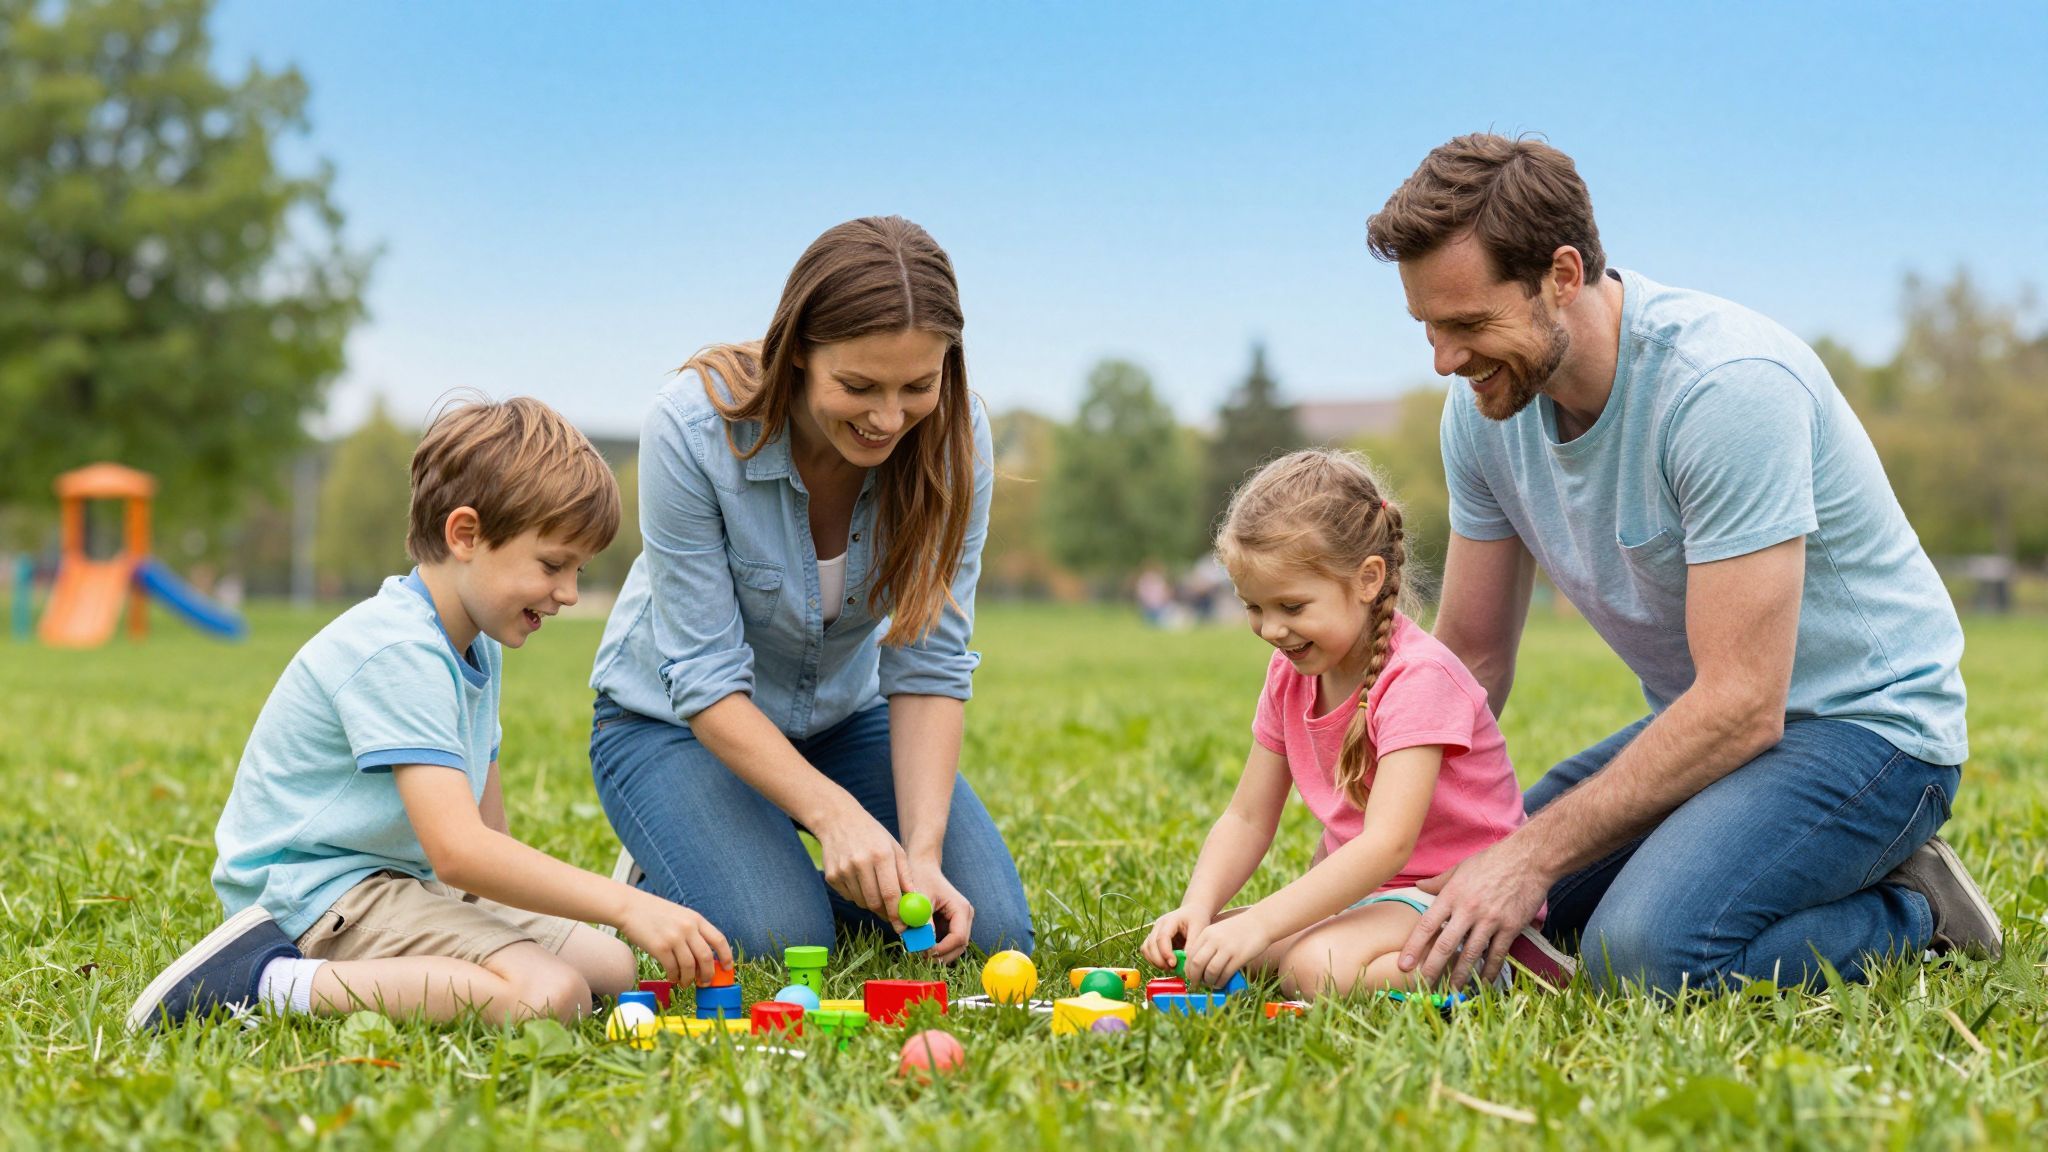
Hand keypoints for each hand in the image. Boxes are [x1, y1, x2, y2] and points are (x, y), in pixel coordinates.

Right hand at [617, 891, 732, 985]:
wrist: (630, 907)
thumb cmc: (655, 913)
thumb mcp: (681, 915)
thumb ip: (693, 931)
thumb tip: (703, 957)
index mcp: (696, 919)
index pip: (719, 940)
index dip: (727, 956)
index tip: (728, 968)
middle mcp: (688, 928)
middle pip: (706, 957)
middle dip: (708, 974)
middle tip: (704, 982)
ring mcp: (674, 937)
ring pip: (690, 966)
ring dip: (689, 979)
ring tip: (685, 983)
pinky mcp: (660, 947)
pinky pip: (673, 969)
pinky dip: (675, 977)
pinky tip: (673, 978)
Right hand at [815, 802, 916, 927]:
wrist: (838, 820)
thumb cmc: (872, 835)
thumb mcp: (894, 848)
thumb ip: (905, 874)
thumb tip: (913, 899)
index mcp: (880, 855)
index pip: (890, 894)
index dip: (896, 914)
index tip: (903, 926)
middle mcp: (860, 863)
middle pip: (874, 902)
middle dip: (885, 913)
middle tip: (891, 915)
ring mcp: (843, 870)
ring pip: (861, 902)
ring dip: (872, 902)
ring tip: (875, 888)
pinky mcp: (831, 876)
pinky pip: (849, 896)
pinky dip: (858, 895)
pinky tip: (860, 880)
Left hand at [906, 859, 974, 962]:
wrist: (922, 868)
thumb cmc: (921, 879)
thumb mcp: (921, 899)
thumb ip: (924, 922)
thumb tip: (924, 945)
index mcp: (961, 909)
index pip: (958, 938)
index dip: (942, 949)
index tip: (924, 953)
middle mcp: (965, 916)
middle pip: (960, 946)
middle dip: (942, 954)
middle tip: (921, 957)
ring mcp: (960, 921)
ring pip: (954, 947)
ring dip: (939, 952)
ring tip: (919, 951)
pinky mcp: (952, 924)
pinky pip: (947, 942)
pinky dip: (937, 947)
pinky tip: (922, 944)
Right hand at [1142, 904, 1210, 970]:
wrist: (1193, 911)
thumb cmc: (1197, 919)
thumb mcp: (1200, 929)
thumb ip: (1192, 945)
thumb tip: (1185, 963)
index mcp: (1170, 920)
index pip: (1162, 937)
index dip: (1165, 952)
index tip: (1174, 964)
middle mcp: (1158, 925)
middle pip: (1151, 944)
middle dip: (1159, 960)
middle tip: (1172, 969)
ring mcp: (1154, 931)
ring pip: (1146, 948)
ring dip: (1154, 961)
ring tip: (1169, 968)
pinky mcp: (1154, 938)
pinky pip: (1147, 951)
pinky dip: (1153, 960)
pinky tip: (1165, 964)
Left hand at [1184, 907, 1272, 989]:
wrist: (1260, 922)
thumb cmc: (1239, 929)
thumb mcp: (1218, 931)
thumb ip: (1208, 945)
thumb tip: (1198, 967)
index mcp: (1207, 933)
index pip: (1190, 954)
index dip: (1188, 969)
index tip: (1190, 976)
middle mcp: (1214, 940)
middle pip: (1196, 963)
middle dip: (1194, 977)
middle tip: (1197, 984)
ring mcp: (1227, 948)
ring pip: (1210, 971)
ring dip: (1209, 981)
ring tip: (1211, 983)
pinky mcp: (1239, 956)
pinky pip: (1225, 974)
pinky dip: (1221, 982)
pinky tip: (1221, 983)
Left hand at [1397, 839, 1550, 988]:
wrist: (1530, 859)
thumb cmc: (1492, 861)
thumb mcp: (1461, 867)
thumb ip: (1439, 882)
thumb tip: (1419, 886)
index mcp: (1452, 895)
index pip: (1427, 925)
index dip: (1414, 947)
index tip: (1404, 965)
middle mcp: (1468, 910)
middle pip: (1446, 945)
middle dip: (1433, 968)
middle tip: (1423, 986)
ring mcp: (1490, 920)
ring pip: (1471, 954)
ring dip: (1460, 975)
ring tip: (1452, 991)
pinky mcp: (1511, 927)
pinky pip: (1497, 954)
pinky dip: (1489, 970)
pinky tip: (1482, 982)